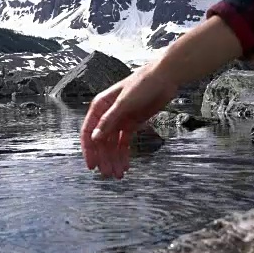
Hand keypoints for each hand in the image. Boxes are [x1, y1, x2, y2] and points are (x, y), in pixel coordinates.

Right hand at [80, 62, 177, 178]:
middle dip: (104, 158)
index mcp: (100, 106)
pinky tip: (126, 165)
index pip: (88, 131)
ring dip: (114, 159)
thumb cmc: (142, 84)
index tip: (91, 165)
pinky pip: (124, 142)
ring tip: (118, 174)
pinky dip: (124, 154)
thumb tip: (95, 137)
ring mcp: (120, 120)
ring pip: (113, 144)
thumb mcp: (124, 102)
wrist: (164, 78)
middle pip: (102, 141)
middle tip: (108, 174)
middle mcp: (108, 114)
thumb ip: (109, 120)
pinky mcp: (132, 123)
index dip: (89, 149)